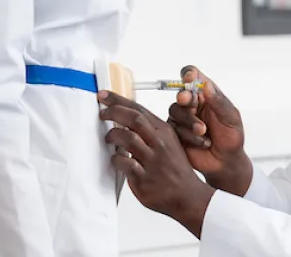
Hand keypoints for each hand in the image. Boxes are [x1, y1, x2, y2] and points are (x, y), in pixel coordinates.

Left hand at [98, 90, 216, 237]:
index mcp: (164, 131)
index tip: (103, 96)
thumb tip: (125, 118)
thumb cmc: (174, 168)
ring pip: (128, 138)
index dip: (118, 100)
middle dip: (113, 112)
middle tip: (102, 113)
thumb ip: (149, 130)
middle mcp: (159, 143)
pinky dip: (116, 159)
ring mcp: (152, 161)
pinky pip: (125, 163)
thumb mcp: (168, 142)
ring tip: (108, 138)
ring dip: (113, 135)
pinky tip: (115, 159)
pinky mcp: (144, 178)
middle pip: (134, 119)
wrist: (188, 195)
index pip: (139, 109)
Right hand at [167, 66, 252, 196]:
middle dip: (184, 97)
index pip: (193, 77)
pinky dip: (189, 136)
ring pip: (175, 111)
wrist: (226, 162)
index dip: (189, 74)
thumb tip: (206, 85)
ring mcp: (182, 119)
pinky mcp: (176, 133)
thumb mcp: (231, 118)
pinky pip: (174, 129)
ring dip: (190, 121)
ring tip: (204, 131)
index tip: (190, 78)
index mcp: (205, 95)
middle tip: (187, 100)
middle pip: (180, 93)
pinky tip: (203, 142)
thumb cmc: (231, 138)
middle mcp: (192, 104)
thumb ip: (219, 101)